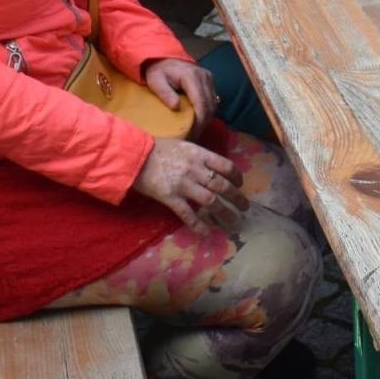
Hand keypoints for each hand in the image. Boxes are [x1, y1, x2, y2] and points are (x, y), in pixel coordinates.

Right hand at [131, 138, 248, 231]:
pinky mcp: (170, 198)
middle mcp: (195, 169)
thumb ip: (197, 156)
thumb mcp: (182, 145)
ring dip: (224, 212)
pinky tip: (206, 233)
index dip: (236, 175)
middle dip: (236, 197)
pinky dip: (198, 225)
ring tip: (233, 220)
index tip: (240, 184)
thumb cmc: (157, 148)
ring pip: (210, 200)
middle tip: (245, 207)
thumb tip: (210, 166)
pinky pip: (188, 214)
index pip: (225, 165)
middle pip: (222, 185)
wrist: (134, 156)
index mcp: (199, 154)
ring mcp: (183, 184)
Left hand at [143, 57, 217, 138]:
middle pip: (210, 105)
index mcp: (192, 76)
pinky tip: (199, 120)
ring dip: (207, 118)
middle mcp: (204, 76)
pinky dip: (207, 111)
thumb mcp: (155, 81)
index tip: (193, 133)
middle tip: (194, 136)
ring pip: (214, 103)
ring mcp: (209, 78)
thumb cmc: (157, 71)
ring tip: (196, 130)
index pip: (201, 102)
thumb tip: (176, 107)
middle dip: (204, 123)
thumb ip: (165, 93)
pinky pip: (213, 100)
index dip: (199, 120)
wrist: (163, 58)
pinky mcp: (209, 81)